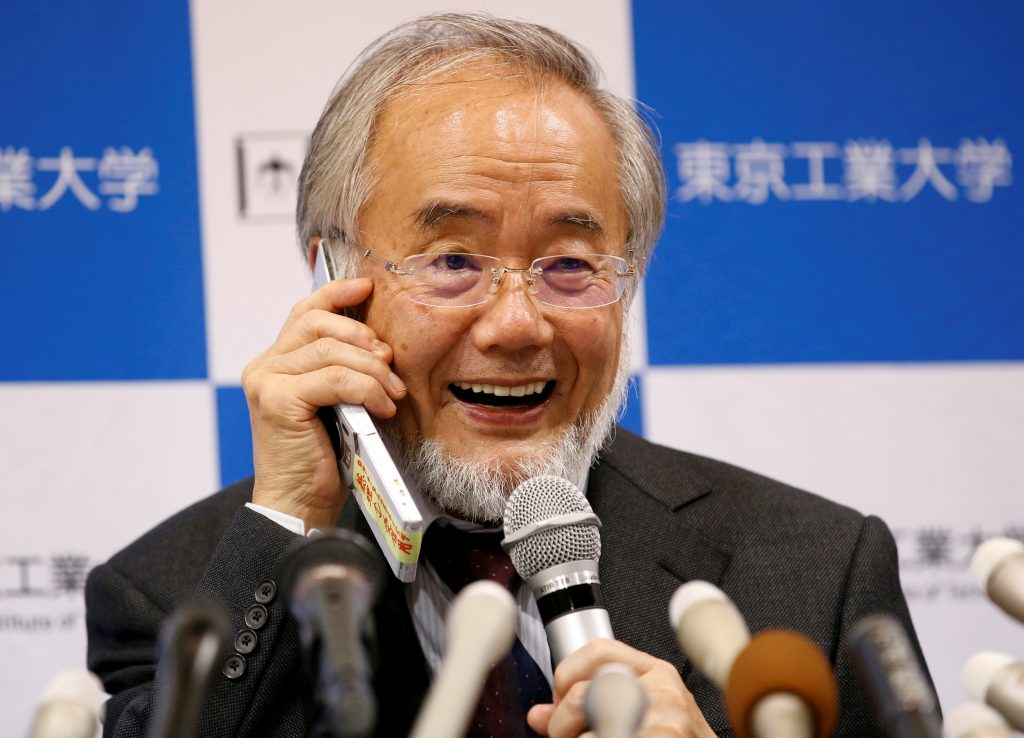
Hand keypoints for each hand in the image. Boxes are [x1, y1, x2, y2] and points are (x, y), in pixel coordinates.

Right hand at [242, 277, 406, 529]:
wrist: (299, 506)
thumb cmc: (324, 458)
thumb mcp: (338, 405)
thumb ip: (342, 372)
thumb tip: (379, 344)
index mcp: (276, 363)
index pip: (304, 312)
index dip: (336, 293)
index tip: (366, 286)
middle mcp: (265, 367)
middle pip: (318, 323)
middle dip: (363, 337)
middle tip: (390, 364)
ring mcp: (267, 382)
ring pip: (330, 351)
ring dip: (373, 370)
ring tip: (393, 394)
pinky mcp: (278, 401)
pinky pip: (335, 379)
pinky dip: (366, 389)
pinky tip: (383, 407)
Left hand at [527, 639, 715, 737]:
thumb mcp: (643, 717)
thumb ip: (591, 708)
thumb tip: (539, 714)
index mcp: (658, 674)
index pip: (598, 650)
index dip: (566, 675)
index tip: (558, 702)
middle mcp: (664, 692)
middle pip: (585, 692)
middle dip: (564, 722)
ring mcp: (665, 721)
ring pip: (589, 727)